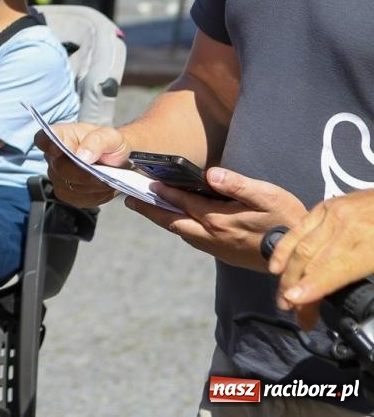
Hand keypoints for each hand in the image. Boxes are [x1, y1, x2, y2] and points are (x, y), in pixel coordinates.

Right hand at [37, 122, 130, 206]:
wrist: (118, 161)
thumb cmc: (110, 144)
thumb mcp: (110, 136)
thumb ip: (96, 142)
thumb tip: (82, 156)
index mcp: (61, 136)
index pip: (43, 139)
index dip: (47, 145)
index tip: (57, 150)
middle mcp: (54, 156)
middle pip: (59, 168)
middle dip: (83, 174)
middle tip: (104, 176)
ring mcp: (57, 176)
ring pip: (69, 187)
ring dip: (92, 186)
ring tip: (108, 181)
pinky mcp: (66, 192)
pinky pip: (77, 198)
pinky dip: (94, 196)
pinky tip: (103, 189)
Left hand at [128, 166, 305, 270]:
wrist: (300, 256)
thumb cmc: (286, 219)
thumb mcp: (268, 196)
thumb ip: (238, 184)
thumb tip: (211, 173)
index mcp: (219, 220)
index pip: (183, 202)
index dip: (163, 191)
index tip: (144, 182)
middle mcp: (213, 236)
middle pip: (173, 222)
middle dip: (150, 210)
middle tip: (129, 201)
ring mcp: (217, 248)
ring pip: (181, 232)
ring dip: (163, 220)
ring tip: (148, 209)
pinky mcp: (224, 254)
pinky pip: (194, 240)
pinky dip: (180, 229)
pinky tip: (179, 224)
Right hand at [269, 189, 373, 329]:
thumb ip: (368, 274)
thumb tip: (353, 299)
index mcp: (371, 243)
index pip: (337, 268)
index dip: (314, 286)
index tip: (296, 302)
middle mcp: (347, 227)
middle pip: (313, 261)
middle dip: (297, 289)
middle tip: (294, 314)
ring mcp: (333, 214)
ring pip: (301, 247)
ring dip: (288, 275)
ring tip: (284, 298)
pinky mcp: (325, 206)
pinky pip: (298, 230)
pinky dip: (283, 250)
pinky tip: (276, 268)